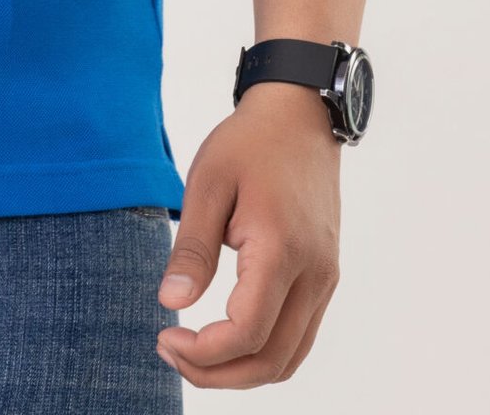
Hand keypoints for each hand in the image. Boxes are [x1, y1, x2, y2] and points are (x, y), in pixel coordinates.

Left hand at [156, 83, 342, 387]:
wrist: (300, 116)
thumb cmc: (249, 143)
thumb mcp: (207, 183)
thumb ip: (192, 248)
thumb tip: (170, 303)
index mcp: (281, 250)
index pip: (247, 333)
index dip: (203, 352)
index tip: (164, 335)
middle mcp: (314, 274)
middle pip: (271, 360)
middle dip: (217, 373)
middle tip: (171, 351)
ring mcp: (325, 278)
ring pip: (289, 357)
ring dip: (241, 370)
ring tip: (194, 351)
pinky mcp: (324, 276)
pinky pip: (299, 336)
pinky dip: (263, 352)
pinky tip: (226, 336)